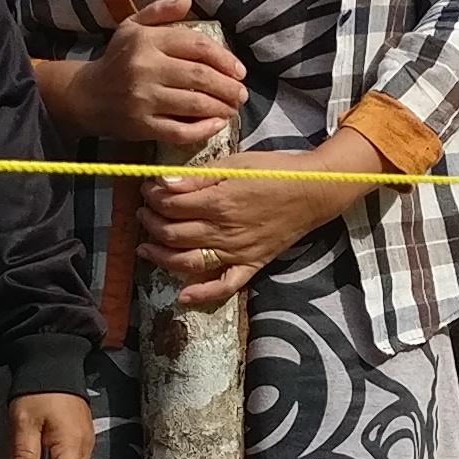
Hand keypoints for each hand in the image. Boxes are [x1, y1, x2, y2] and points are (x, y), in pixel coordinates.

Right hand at [47, 0, 247, 149]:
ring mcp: (143, 99)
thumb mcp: (132, 27)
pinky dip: (203, 130)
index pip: (197, 45)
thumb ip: (160, 12)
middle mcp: (145, 68)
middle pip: (200, 76)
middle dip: (228, 86)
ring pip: (194, 103)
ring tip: (233, 108)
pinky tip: (217, 125)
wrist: (86, 96)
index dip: (224, 58)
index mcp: (146, 40)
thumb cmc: (116, 59)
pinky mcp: (142, 126)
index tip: (239, 70)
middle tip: (241, 94)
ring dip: (221, 107)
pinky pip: (180, 130)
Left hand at [137, 139, 386, 307]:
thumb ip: (197, 177)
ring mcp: (236, 252)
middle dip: (150, 223)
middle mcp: (223, 232)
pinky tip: (182, 295)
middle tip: (144, 213)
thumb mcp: (234, 163)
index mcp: (218, 202)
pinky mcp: (251, 265)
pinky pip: (224, 286)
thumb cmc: (275, 171)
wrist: (314, 191)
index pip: (170, 206)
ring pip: (187, 262)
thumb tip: (162, 184)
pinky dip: (202, 294)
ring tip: (146, 247)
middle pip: (172, 234)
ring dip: (160, 257)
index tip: (147, 190)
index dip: (152, 198)